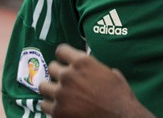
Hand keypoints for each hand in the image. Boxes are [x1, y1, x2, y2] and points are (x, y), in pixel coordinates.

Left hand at [39, 44, 154, 117]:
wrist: (120, 117)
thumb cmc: (119, 96)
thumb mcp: (111, 73)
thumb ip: (95, 68)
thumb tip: (91, 69)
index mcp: (83, 62)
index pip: (61, 50)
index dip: (64, 56)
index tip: (65, 60)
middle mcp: (69, 75)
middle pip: (51, 67)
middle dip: (58, 72)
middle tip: (64, 79)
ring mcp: (61, 93)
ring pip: (43, 85)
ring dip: (50, 88)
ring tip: (57, 92)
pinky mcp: (57, 111)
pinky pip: (44, 104)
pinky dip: (50, 105)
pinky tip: (59, 105)